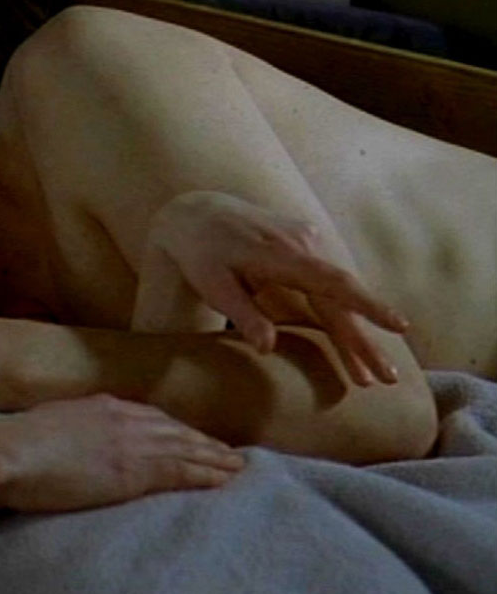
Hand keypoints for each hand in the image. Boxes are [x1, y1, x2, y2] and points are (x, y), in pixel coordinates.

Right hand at [0, 394, 244, 512]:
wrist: (4, 455)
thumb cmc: (10, 447)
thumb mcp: (44, 427)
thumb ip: (67, 431)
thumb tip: (70, 441)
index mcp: (100, 405)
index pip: (150, 417)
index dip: (175, 430)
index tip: (192, 439)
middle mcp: (122, 417)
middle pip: (175, 430)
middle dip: (204, 442)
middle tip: (230, 455)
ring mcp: (130, 442)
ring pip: (186, 448)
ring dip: (215, 458)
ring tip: (238, 469)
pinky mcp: (132, 470)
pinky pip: (181, 471)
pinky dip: (207, 474)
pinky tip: (224, 480)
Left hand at [143, 190, 408, 385]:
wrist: (195, 215)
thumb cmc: (200, 255)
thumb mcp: (213, 286)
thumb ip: (243, 314)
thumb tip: (268, 348)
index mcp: (281, 254)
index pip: (333, 283)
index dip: (366, 306)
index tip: (398, 326)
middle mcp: (303, 242)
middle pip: (343, 297)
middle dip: (365, 340)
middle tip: (387, 379)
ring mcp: (308, 239)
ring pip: (340, 292)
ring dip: (355, 333)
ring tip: (370, 375)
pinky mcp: (307, 243)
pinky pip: (330, 283)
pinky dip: (343, 314)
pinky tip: (352, 345)